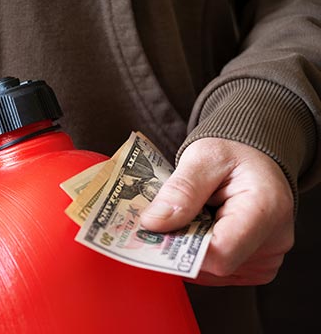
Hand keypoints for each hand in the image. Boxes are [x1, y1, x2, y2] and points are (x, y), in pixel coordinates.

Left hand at [140, 138, 293, 285]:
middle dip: (179, 246)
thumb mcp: (203, 157)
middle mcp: (274, 240)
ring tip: (187, 219)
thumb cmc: (234, 154)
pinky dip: (198, 255)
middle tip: (163, 219)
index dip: (182, 249)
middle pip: (213, 265)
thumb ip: (181, 190)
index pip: (220, 253)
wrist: (254, 158)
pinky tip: (197, 230)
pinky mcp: (257, 266)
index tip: (154, 232)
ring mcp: (267, 258)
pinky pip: (217, 272)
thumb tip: (154, 223)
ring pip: (211, 273)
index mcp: (265, 210)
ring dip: (188, 251)